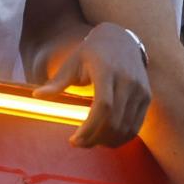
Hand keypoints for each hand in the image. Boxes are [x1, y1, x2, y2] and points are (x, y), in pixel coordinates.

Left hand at [32, 22, 150, 147]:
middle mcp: (128, 80)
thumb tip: (37, 96)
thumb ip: (57, 82)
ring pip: (126, 127)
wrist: (121, 40)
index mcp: (107, 71)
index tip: (74, 140)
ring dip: (108, 141)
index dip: (89, 128)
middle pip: (115, 121)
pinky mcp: (146, 97)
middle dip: (95, 139)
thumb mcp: (73, 62)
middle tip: (79, 144)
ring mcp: (140, 89)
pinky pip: (136, 126)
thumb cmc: (92, 52)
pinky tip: (106, 139)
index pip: (103, 106)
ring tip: (92, 142)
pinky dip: (121, 138)